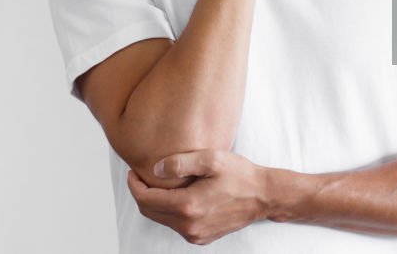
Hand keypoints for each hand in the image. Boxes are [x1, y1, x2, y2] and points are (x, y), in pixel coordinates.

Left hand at [127, 149, 270, 244]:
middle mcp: (189, 225)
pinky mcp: (202, 237)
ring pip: (162, 220)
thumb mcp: (212, 159)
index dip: (134, 185)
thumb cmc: (240, 175)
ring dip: (155, 203)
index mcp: (188, 206)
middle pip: (150, 212)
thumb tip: (155, 169)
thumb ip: (181, 163)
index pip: (147, 200)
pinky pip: (176, 226)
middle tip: (140, 176)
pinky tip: (175, 196)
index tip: (133, 172)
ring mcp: (195, 234)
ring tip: (157, 184)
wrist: (263, 196)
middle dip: (141, 194)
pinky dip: (169, 212)